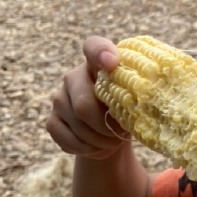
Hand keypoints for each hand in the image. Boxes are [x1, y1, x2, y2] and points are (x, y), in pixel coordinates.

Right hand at [46, 36, 128, 159]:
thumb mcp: (137, 101)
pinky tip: (97, 147)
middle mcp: (74, 77)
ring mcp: (59, 99)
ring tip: (113, 141)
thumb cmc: (128, 110)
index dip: (101, 52)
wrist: (110, 133)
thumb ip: (139, 96)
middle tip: (120, 136)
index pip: (93, 47)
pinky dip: (87, 149)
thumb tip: (144, 105)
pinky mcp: (52, 121)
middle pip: (84, 104)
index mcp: (99, 64)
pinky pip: (67, 139)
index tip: (112, 62)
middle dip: (105, 126)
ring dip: (100, 140)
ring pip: (77, 125)